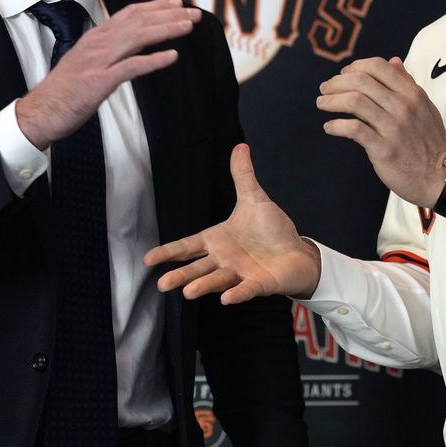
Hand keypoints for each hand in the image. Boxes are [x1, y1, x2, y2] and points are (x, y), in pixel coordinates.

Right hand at [16, 0, 199, 149]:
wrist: (40, 112)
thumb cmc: (64, 91)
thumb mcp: (86, 63)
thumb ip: (106, 52)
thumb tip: (129, 48)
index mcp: (95, 38)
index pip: (129, 14)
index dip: (155, 7)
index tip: (176, 5)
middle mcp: (97, 44)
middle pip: (138, 21)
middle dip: (169, 15)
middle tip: (194, 13)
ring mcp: (98, 62)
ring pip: (137, 37)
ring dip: (166, 30)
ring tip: (188, 26)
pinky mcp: (99, 82)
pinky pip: (131, 67)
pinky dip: (153, 60)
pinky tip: (171, 56)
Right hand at [144, 144, 321, 303]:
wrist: (297, 252)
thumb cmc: (272, 230)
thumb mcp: (255, 199)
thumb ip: (243, 176)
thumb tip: (240, 146)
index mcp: (217, 240)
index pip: (188, 246)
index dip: (169, 252)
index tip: (148, 259)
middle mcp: (224, 259)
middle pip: (197, 268)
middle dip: (180, 275)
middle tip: (162, 284)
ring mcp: (240, 273)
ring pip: (217, 280)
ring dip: (203, 286)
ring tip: (187, 292)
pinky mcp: (258, 284)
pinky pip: (245, 290)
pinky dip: (236, 294)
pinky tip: (226, 299)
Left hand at [316, 56, 445, 207]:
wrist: (439, 176)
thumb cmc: (429, 141)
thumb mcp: (425, 107)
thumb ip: (407, 83)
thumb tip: (394, 61)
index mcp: (412, 93)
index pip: (378, 66)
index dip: (355, 67)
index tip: (343, 74)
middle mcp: (403, 106)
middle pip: (361, 81)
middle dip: (336, 82)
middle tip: (325, 89)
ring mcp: (393, 127)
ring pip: (354, 102)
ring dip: (331, 101)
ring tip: (322, 104)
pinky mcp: (383, 149)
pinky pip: (353, 129)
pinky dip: (336, 126)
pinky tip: (329, 127)